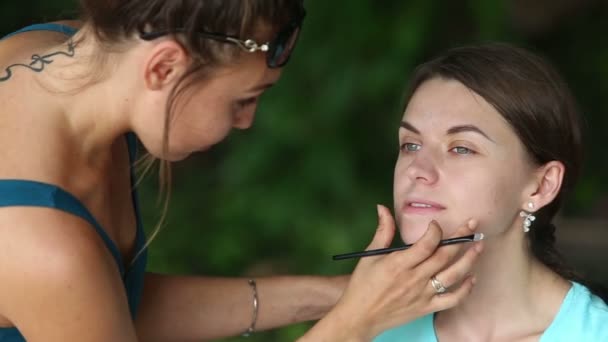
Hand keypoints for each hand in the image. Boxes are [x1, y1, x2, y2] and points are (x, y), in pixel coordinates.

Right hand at [302, 204, 482, 340]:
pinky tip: (472, 277)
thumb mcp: (370, 255)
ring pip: (453, 275)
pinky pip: (451, 299)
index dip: (436, 231)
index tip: (436, 224)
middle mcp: (414, 279)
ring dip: (469, 259)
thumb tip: (382, 207)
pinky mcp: (426, 308)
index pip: (426, 244)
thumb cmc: (363, 284)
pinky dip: (465, 289)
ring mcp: (422, 294)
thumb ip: (382, 230)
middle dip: (461, 238)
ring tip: (479, 245)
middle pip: (444, 256)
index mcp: (399, 264)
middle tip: (472, 225)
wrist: (360, 316)